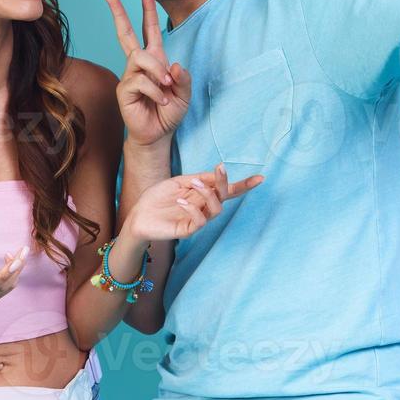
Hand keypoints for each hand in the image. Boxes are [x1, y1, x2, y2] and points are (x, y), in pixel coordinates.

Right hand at [105, 0, 190, 147]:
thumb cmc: (169, 112)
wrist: (158, 134)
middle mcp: (139, 64)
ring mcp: (129, 76)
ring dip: (157, 72)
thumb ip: (183, 78)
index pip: (149, 30)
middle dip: (120, 13)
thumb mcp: (185, 93)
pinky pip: (140, 81)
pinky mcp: (123, 90)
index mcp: (154, 59)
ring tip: (167, 88)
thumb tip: (174, 64)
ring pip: (140, 58)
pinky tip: (162, 101)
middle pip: (126, 33)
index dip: (148, 10)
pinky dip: (156, 91)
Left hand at [124, 164, 263, 241]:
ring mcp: (197, 219)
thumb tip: (219, 172)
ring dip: (208, 194)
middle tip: (219, 169)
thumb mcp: (179, 182)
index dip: (244, 185)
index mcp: (203, 194)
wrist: (138, 215)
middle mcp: (204, 207)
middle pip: (224, 197)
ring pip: (216, 209)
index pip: (227, 190)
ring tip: (194, 183)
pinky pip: (199, 222)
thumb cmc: (158, 198)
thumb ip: (199, 179)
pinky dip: (193, 209)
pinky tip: (181, 200)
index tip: (260, 178)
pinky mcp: (187, 230)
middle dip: (224, 182)